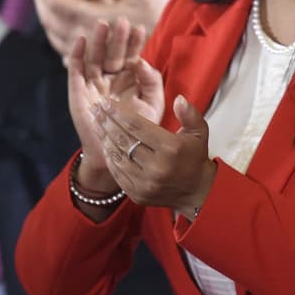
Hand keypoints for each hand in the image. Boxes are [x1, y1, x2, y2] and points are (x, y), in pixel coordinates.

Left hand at [34, 0, 169, 56]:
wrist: (176, 49)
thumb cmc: (162, 19)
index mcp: (92, 20)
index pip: (56, 2)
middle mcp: (87, 39)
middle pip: (52, 19)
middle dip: (43, 0)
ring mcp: (91, 52)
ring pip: (59, 34)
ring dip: (52, 15)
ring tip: (54, 0)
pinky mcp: (97, 59)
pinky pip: (71, 46)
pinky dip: (64, 31)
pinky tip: (70, 24)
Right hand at [66, 19, 162, 192]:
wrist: (119, 151)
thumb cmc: (140, 128)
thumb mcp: (153, 103)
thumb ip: (152, 82)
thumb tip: (142, 62)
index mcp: (129, 77)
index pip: (132, 54)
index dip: (135, 42)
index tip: (141, 28)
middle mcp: (111, 77)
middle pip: (113, 52)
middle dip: (117, 38)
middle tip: (122, 22)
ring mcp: (94, 83)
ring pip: (95, 57)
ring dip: (98, 41)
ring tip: (103, 25)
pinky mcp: (78, 91)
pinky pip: (76, 70)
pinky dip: (77, 54)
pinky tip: (81, 40)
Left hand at [94, 94, 216, 217]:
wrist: (197, 192)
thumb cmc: (195, 157)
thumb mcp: (199, 132)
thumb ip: (189, 114)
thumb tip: (178, 99)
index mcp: (171, 148)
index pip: (136, 125)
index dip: (118, 112)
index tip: (106, 101)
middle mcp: (157, 167)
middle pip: (123, 139)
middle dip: (106, 121)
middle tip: (95, 108)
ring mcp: (145, 183)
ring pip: (117, 156)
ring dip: (104, 138)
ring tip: (97, 123)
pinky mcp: (137, 194)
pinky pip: (117, 173)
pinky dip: (110, 157)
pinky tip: (105, 144)